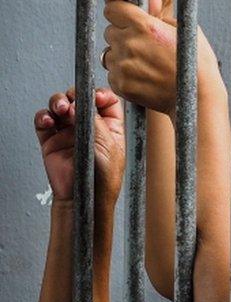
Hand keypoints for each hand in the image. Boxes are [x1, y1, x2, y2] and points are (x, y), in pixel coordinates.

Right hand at [35, 87, 125, 203]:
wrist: (82, 199)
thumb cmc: (102, 179)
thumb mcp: (107, 147)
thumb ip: (94, 122)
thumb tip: (79, 103)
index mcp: (109, 128)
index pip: (106, 102)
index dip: (99, 94)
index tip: (94, 96)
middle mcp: (89, 127)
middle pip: (79, 99)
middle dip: (74, 95)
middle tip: (71, 102)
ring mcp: (69, 133)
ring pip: (60, 106)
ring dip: (57, 102)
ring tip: (60, 110)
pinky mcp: (52, 141)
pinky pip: (44, 121)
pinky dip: (43, 116)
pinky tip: (48, 120)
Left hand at [103, 0, 219, 116]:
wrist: (198, 100)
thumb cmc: (197, 66)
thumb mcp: (185, 32)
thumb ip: (160, 18)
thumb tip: (148, 11)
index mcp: (145, 26)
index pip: (112, 9)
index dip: (119, 14)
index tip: (125, 20)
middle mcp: (130, 43)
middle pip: (109, 31)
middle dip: (123, 37)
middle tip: (143, 49)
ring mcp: (123, 65)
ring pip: (109, 53)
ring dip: (122, 57)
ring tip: (145, 67)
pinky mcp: (121, 84)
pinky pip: (112, 74)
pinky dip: (124, 76)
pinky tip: (144, 79)